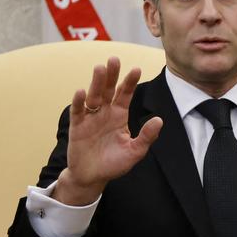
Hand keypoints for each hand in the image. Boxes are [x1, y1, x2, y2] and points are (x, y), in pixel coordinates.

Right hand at [54, 57, 162, 205]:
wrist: (93, 177)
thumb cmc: (114, 164)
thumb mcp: (135, 151)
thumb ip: (146, 136)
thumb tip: (159, 120)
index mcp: (119, 115)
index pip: (125, 95)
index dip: (130, 82)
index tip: (136, 69)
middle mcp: (105, 113)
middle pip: (108, 90)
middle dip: (112, 75)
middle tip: (115, 59)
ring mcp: (90, 118)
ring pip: (93, 96)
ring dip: (96, 83)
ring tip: (100, 68)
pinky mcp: (77, 127)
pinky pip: (78, 112)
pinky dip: (79, 102)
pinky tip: (82, 91)